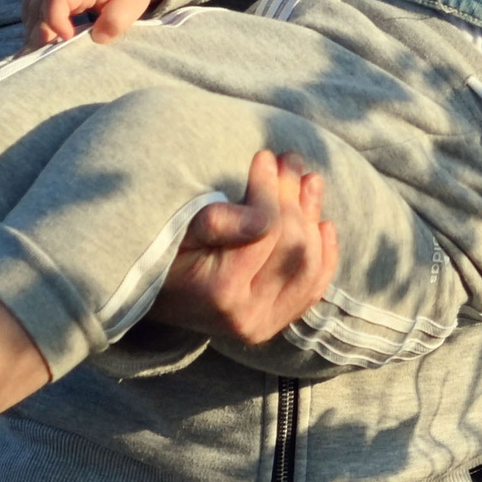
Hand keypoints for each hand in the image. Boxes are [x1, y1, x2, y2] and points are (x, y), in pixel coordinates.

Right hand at [20, 0, 172, 48]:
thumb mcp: (134, 2)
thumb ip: (117, 21)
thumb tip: (97, 38)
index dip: (55, 21)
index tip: (68, 39)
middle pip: (37, 7)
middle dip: (42, 36)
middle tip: (50, 59)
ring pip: (30, 10)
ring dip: (36, 33)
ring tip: (46, 54)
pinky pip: (31, 9)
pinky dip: (35, 26)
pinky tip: (45, 41)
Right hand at [148, 149, 340, 346]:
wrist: (157, 297)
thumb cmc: (163, 253)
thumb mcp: (178, 231)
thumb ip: (218, 222)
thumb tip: (264, 217)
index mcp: (221, 293)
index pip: (267, 232)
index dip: (270, 190)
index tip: (264, 156)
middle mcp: (248, 318)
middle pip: (295, 248)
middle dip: (294, 198)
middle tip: (290, 160)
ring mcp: (266, 325)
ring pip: (310, 264)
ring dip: (312, 217)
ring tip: (309, 180)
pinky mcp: (277, 323)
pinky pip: (314, 287)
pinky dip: (325, 253)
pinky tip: (324, 223)